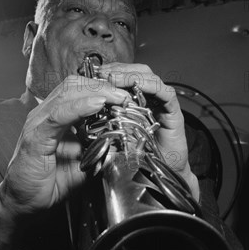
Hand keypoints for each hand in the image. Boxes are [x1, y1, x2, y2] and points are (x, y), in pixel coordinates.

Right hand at [0, 75, 129, 249]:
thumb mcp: (82, 165)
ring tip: (117, 98)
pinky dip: (79, 107)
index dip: (104, 88)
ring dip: (97, 92)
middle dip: (104, 86)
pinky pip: (58, 116)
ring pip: (68, 94)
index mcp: (56, 118)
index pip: (79, 90)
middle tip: (126, 96)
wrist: (23, 203)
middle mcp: (45, 115)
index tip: (126, 96)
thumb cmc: (47, 183)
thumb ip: (99, 152)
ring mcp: (39, 123)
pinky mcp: (35, 137)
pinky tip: (97, 105)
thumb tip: (121, 145)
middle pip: (75, 85)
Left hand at [97, 62, 198, 199]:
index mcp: (133, 104)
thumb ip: (97, 131)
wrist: (160, 180)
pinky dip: (149, 86)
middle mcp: (149, 100)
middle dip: (117, 69)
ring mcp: (162, 105)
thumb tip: (74, 123)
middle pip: (135, 71)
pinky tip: (135, 86)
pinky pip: (164, 92)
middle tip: (100, 72)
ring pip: (149, 76)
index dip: (108, 73)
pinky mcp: (174, 113)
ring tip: (113, 77)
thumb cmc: (136, 162)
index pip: (122, 79)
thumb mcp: (110, 144)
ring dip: (129, 74)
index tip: (90, 73)